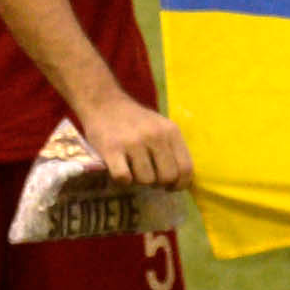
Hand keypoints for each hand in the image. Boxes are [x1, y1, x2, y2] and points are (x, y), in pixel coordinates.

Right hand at [78, 95, 193, 190]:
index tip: (170, 187)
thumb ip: (171, 148)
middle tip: (149, 177)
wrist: (103, 102)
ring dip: (139, 180)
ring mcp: (133, 143)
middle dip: (158, 183)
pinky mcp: (111, 149)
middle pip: (167, 177)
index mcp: (171, 131)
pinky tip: (120, 170)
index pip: (186, 168)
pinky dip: (122, 180)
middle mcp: (155, 136)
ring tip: (133, 170)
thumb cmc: (134, 120)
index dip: (180, 184)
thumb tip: (181, 180)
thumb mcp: (160, 126)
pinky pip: (124, 178)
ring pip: (146, 180)